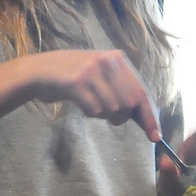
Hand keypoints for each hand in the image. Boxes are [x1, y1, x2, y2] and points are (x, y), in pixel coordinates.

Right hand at [23, 49, 161, 140]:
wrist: (39, 71)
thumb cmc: (74, 78)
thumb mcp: (101, 76)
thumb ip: (122, 90)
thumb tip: (145, 119)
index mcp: (118, 59)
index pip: (141, 92)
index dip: (149, 117)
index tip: (156, 137)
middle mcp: (108, 61)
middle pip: (129, 104)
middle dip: (120, 117)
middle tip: (108, 117)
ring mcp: (92, 71)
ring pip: (112, 108)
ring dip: (103, 114)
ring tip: (91, 104)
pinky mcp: (77, 82)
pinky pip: (94, 110)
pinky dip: (90, 113)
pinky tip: (81, 103)